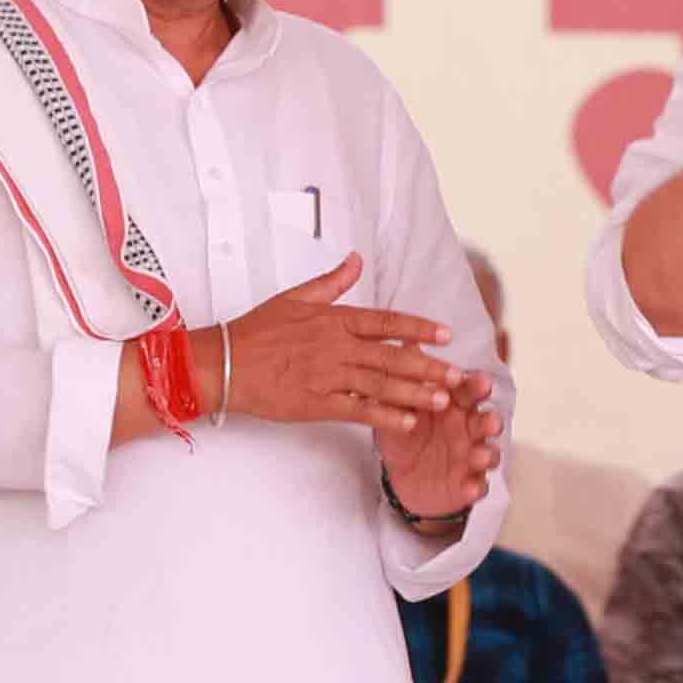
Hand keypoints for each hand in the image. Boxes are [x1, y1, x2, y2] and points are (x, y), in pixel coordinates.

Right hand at [222, 255, 464, 437]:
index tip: (445, 335)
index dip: (418, 328)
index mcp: (333, 320)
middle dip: (428, 367)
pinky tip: (407, 423)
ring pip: (380, 384)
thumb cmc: (256, 330)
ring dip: (414, 393)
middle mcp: (335, 347)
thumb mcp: (294, 297)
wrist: (223, 363)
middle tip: (459, 377)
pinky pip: (357, 410)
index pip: (385, 322)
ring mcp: (326, 376)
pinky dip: (384, 416)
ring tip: (443, 400)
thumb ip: (332, 282)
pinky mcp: (315, 403)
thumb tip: (357, 260)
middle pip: (391, 357)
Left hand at [381, 371, 502, 522]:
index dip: (476, 387)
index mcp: (454, 406)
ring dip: (487, 453)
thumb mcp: (399, 408)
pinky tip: (472, 487)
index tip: (480, 381)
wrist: (404, 478)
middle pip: (485, 421)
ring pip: (488, 453)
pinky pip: (477, 487)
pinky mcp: (469, 485)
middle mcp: (469, 430)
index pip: (469, 391)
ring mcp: (472, 458)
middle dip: (489, 420)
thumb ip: (405, 381)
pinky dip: (476, 487)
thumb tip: (403, 340)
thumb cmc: (406, 434)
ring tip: (480, 454)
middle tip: (488, 418)